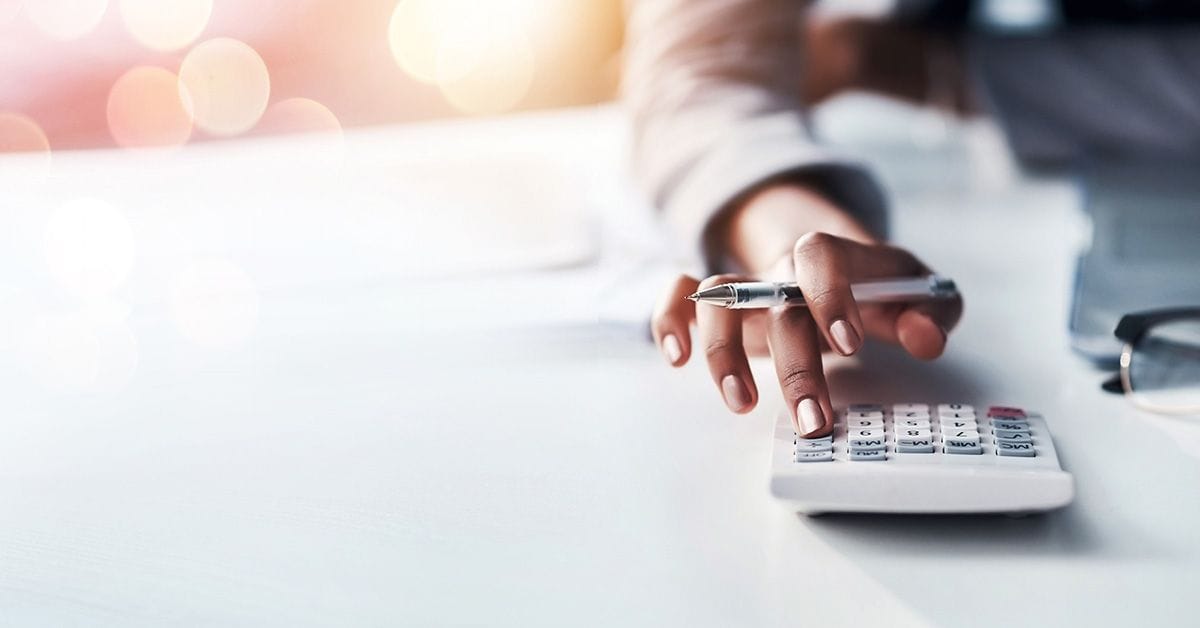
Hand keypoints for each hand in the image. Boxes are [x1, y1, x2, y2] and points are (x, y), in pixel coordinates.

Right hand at [651, 184, 961, 437]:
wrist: (837, 267)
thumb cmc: (879, 289)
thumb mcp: (921, 294)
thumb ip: (932, 313)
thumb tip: (925, 338)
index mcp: (835, 259)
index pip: (820, 255)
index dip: (829, 294)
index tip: (849, 344)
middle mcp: (784, 270)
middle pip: (776, 302)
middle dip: (795, 366)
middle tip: (815, 419)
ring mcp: (748, 287)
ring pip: (718, 299)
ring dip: (724, 352)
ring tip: (743, 404)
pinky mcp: (721, 307)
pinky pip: (679, 296)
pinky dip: (670, 320)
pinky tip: (677, 357)